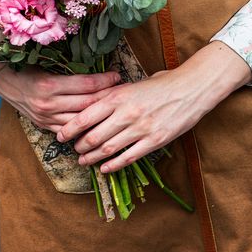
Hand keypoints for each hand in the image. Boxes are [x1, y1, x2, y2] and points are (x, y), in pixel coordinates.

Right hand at [0, 62, 120, 132]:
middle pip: (87, 104)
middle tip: (123, 92)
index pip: (86, 85)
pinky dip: (84, 127)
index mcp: (49, 85)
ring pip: (81, 120)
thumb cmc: (25, 66)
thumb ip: (69, 69)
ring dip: (99, 115)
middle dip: (108, 97)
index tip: (117, 76)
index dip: (105, 80)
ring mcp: (46, 118)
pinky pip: (69, 130)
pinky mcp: (44, 126)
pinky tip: (97, 124)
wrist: (2, 80)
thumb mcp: (46, 63)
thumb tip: (97, 69)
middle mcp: (48, 104)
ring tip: (115, 108)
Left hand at [56, 41, 251, 171]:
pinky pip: (129, 157)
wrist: (191, 88)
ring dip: (93, 157)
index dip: (70, 128)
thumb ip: (112, 94)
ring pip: (109, 149)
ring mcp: (141, 129)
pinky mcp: (154, 141)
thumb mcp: (132, 84)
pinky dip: (114, 165)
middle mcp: (127, 113)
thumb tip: (91, 103)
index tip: (60, 135)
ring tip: (83, 160)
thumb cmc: (161, 83)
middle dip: (80, 145)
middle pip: (94, 135)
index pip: (86, 116)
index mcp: (118, 96)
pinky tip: (104, 168)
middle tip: (73, 149)